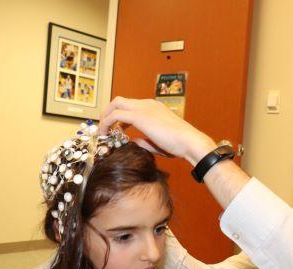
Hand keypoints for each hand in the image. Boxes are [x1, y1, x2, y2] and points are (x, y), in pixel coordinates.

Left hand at [99, 97, 216, 164]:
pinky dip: (107, 124)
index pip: (131, 106)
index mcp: (154, 108)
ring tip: (102, 132)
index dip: (120, 117)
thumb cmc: (179, 144)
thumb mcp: (158, 142)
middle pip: (119, 101)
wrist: (189, 142)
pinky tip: (105, 135)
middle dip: (108, 113)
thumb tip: (133, 142)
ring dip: (106, 117)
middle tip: (105, 128)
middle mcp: (148, 104)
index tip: (116, 130)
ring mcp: (143, 108)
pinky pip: (116, 116)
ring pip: (115, 104)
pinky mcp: (139, 116)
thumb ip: (144, 140)